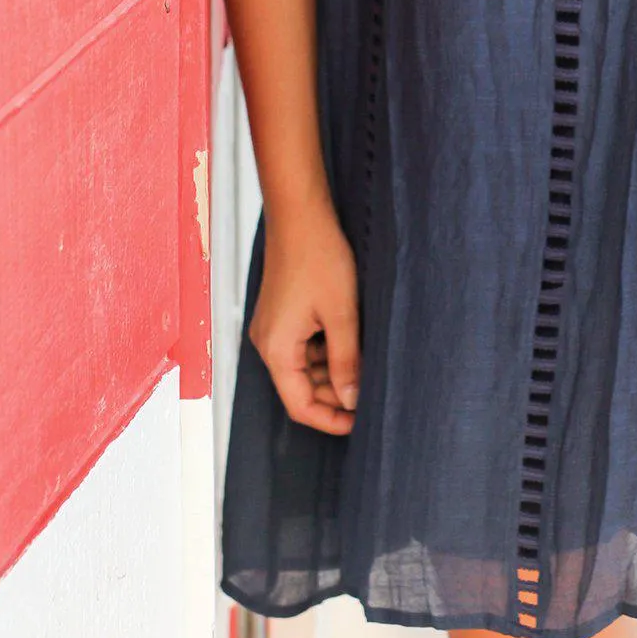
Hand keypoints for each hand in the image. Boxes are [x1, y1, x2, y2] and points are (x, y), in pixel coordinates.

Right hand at [249, 202, 361, 434]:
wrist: (300, 215)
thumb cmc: (318, 258)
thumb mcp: (341, 314)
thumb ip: (346, 361)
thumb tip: (351, 400)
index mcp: (276, 350)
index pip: (298, 405)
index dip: (329, 419)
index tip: (358, 422)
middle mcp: (267, 343)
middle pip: (299, 387)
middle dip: (333, 395)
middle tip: (369, 393)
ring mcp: (273, 328)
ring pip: (303, 367)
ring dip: (331, 371)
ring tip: (364, 366)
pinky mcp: (281, 314)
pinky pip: (301, 346)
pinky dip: (324, 351)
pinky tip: (350, 342)